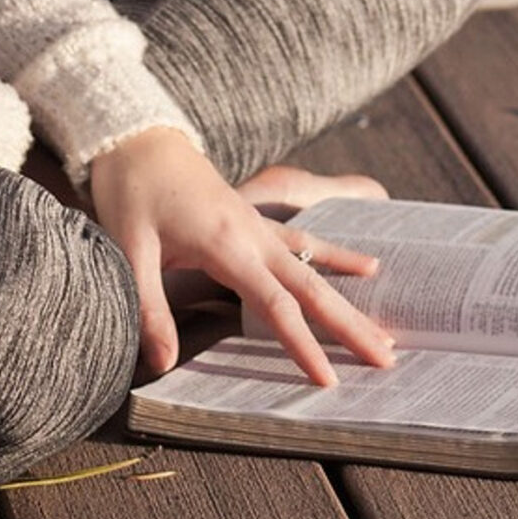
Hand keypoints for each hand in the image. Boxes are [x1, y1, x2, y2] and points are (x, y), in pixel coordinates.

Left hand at [86, 127, 395, 386]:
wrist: (138, 138)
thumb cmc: (131, 191)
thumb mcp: (130, 249)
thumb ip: (149, 309)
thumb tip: (163, 364)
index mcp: (227, 243)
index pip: (276, 304)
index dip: (304, 345)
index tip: (330, 380)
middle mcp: (253, 234)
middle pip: (312, 288)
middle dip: (350, 325)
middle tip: (387, 360)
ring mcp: (258, 225)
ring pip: (317, 267)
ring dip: (351, 299)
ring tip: (386, 329)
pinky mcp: (254, 221)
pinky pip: (306, 244)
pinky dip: (338, 258)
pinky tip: (367, 266)